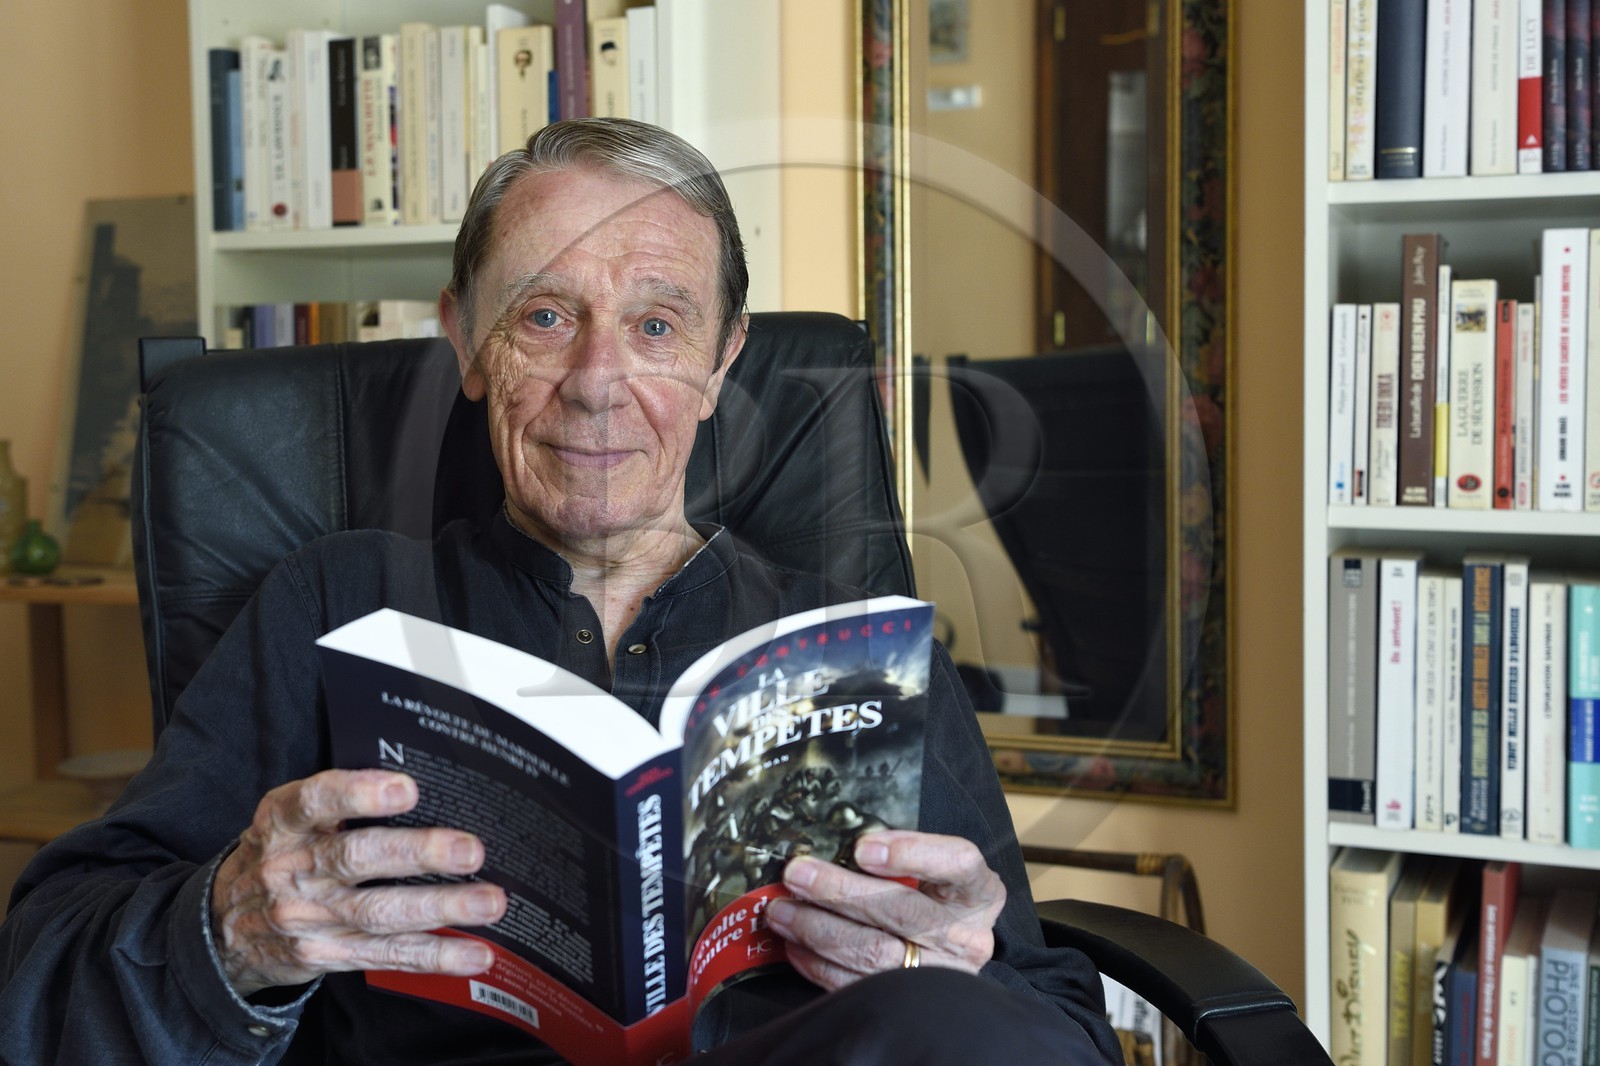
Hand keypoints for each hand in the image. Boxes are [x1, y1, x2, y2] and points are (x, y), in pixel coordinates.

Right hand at [211, 769, 507, 996]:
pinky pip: (386, 956)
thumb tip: (426, 780)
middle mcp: (292, 869)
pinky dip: (435, 956)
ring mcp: (308, 917)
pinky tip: (475, 954)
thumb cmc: (279, 854)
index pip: (313, 802)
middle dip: (417, 854)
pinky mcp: (326, 955)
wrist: (221, 927)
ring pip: (379, 913)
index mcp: (282, 823)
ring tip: (489, 902)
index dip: (358, 793)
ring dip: (441, 908)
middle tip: (469, 851)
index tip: (406, 788)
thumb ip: (339, 799)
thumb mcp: (287, 818)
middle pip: (355, 859)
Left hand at [764, 830, 1004, 990]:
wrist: (952, 953)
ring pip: (874, 953)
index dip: (911, 853)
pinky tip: (795, 944)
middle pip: (901, 911)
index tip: (862, 846)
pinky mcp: (908, 1001)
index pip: (957, 864)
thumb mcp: (933, 870)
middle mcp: (966, 936)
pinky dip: (819, 964)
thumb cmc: (934, 896)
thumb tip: (830, 840)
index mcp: (978, 891)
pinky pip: (857, 984)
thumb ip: (897, 855)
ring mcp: (939, 974)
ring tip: (782, 910)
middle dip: (840, 891)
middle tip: (796, 874)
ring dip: (819, 929)